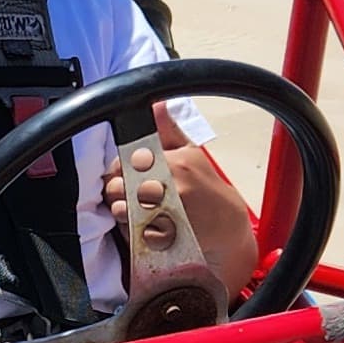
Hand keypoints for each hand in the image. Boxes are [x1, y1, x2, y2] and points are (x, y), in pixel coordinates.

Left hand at [101, 108, 256, 288]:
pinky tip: (147, 227)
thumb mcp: (191, 153)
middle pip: (116, 186)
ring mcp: (165, 214)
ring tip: (141, 212)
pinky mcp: (162, 238)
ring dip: (123, 212)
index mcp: (174, 162)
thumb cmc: (205, 189)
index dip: (119, 171)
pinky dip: (132, 231)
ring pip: (120, 209)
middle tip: (132, 196)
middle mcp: (170, 186)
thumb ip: (169, 130)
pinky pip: (129, 231)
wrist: (227, 226)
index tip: (127, 176)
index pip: (123, 162)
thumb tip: (157, 104)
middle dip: (117, 192)